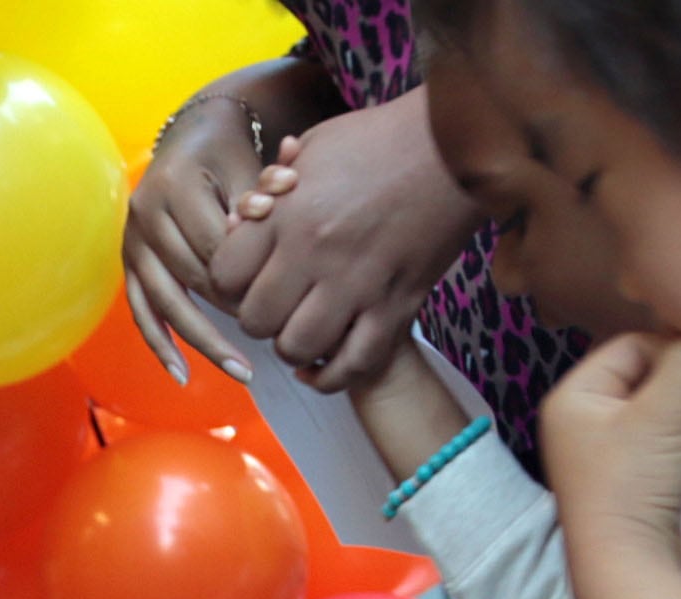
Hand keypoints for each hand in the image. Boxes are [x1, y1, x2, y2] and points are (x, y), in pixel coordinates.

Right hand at [124, 90, 267, 382]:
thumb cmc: (228, 155)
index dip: (248, 275)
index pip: (215, 247)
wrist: (190, 137)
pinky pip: (141, 312)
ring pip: (167, 303)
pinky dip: (161, 345)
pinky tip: (182, 375)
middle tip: (274, 338)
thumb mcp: (247, 167)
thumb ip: (258, 196)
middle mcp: (144, 215)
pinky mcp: (128, 263)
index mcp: (173, 187)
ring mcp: (131, 242)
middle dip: (232, 309)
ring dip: (205, 342)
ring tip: (243, 371)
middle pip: (192, 278)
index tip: (280, 295)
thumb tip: (264, 215)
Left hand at [204, 94, 479, 393]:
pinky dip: (332, 375)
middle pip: (256, 321)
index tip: (246, 276)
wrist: (455, 147)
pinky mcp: (397, 307)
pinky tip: (323, 363)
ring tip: (302, 329)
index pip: (225, 275)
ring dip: (293, 347)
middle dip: (260, 318)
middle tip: (276, 305)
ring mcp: (358, 285)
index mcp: (288, 213)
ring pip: (297, 350)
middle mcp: (316, 254)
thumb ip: (273, 190)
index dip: (229, 282)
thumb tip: (244, 221)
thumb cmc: (380, 141)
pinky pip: (353, 365)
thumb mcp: (315, 147)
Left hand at [538, 333, 680, 563]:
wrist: (628, 564)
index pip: (632, 344)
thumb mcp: (666, 409)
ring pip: (656, 404)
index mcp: (572, 395)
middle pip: (645, 373)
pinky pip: (657, 435)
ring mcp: (598, 449)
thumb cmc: (635, 482)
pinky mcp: (622, 474)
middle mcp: (577, 418)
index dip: (675, 352)